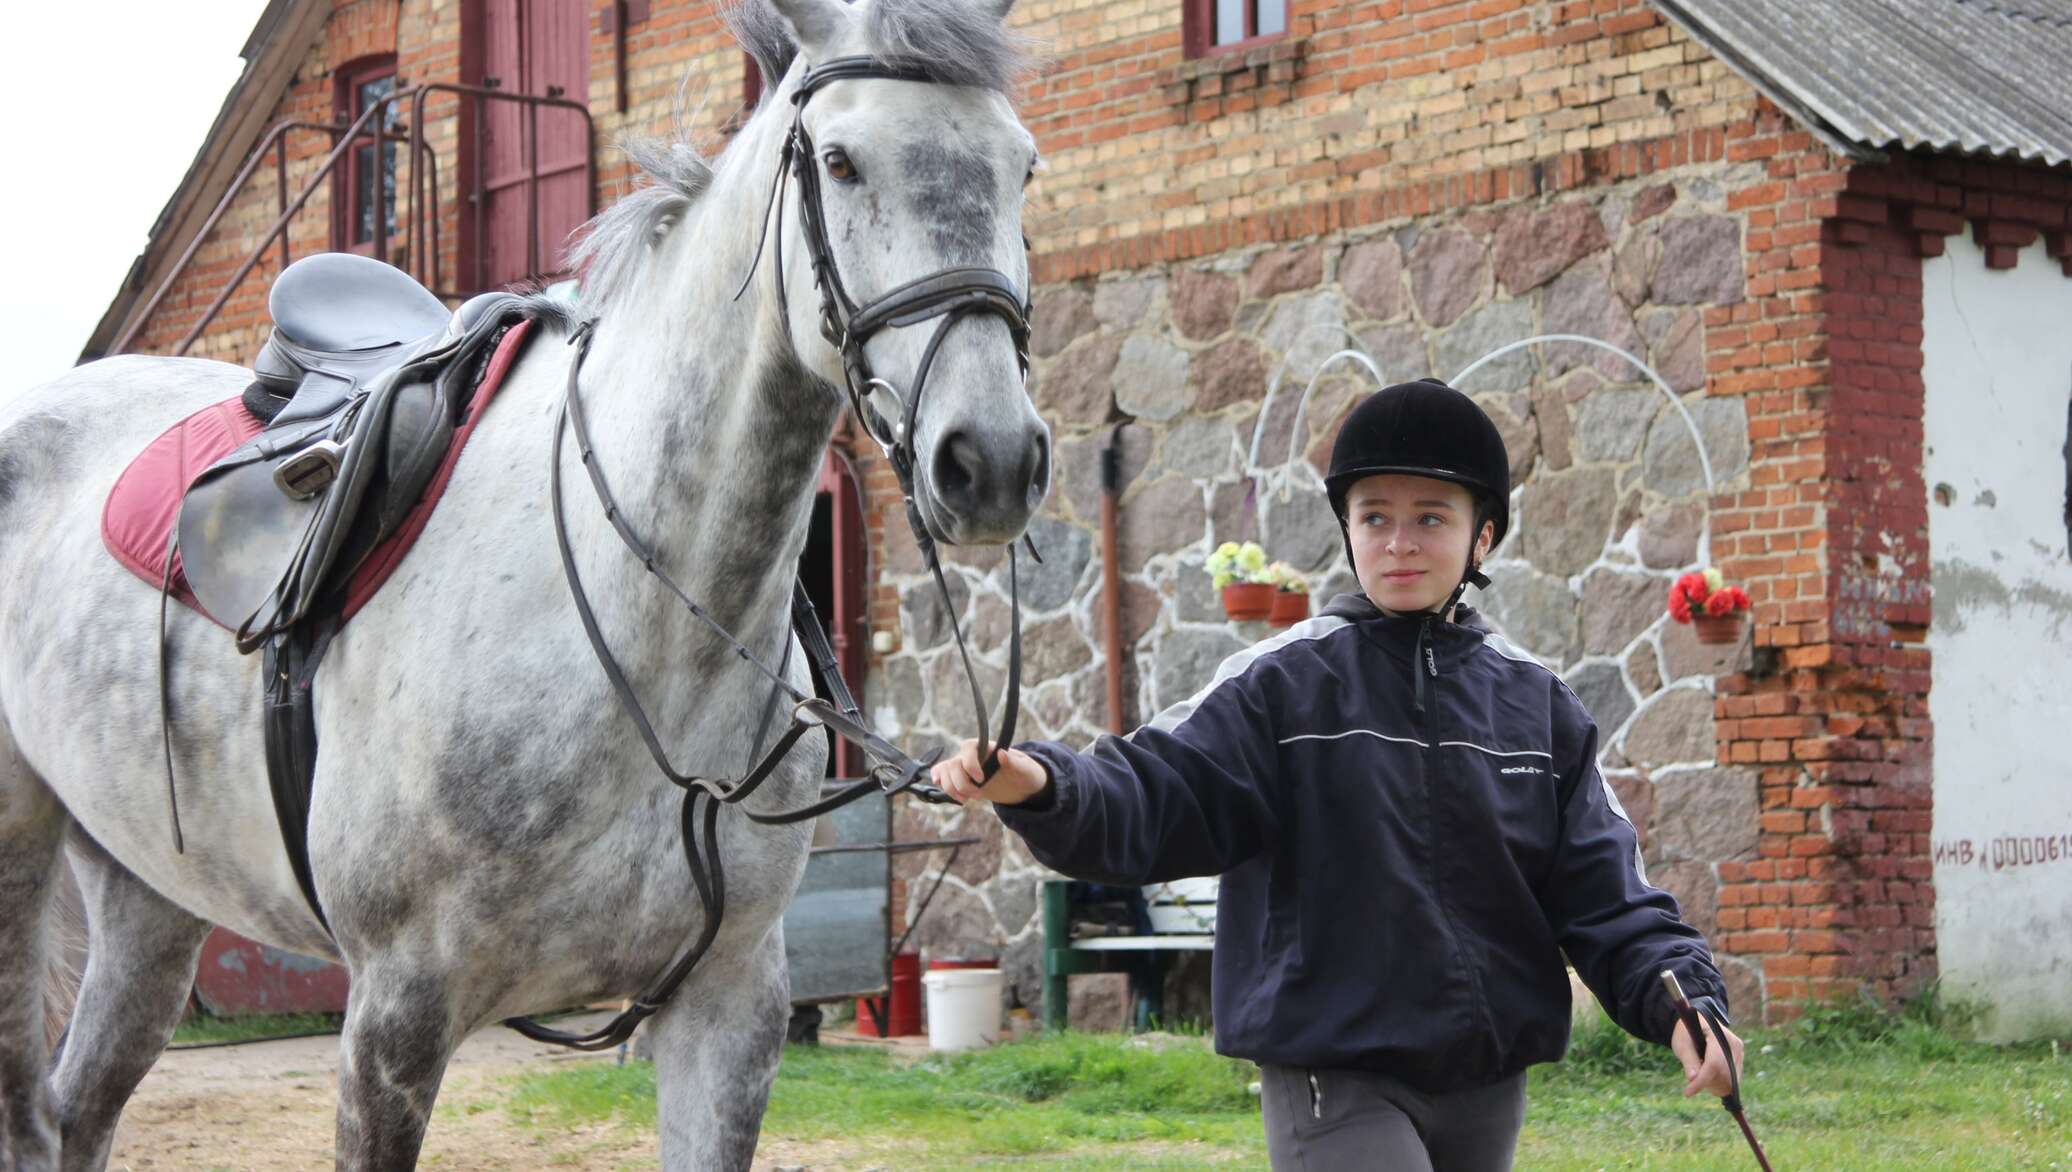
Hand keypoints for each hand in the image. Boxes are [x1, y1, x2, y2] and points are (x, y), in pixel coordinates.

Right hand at [928, 739, 1050, 805]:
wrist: (1022, 786)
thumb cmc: (1026, 773)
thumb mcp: (1026, 769)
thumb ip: (1015, 762)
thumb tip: (1002, 754)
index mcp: (987, 747)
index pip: (968, 747)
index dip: (970, 764)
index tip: (981, 779)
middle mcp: (973, 755)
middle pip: (954, 764)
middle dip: (962, 783)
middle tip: (979, 796)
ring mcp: (965, 767)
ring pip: (945, 771)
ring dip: (952, 788)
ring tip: (966, 800)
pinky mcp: (961, 779)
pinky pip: (943, 776)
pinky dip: (940, 782)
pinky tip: (941, 787)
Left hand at [1670, 1015, 1745, 1098]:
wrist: (1699, 1024)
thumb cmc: (1688, 1033)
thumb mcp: (1682, 1044)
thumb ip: (1688, 1060)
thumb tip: (1692, 1079)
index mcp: (1718, 1036)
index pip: (1713, 1064)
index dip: (1701, 1081)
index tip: (1687, 1092)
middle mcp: (1734, 1045)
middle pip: (1724, 1075)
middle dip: (1707, 1083)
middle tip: (1693, 1078)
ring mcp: (1739, 1052)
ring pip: (1730, 1081)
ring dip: (1713, 1084)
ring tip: (1701, 1071)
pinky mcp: (1740, 1059)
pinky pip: (1733, 1080)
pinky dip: (1720, 1082)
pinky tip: (1710, 1073)